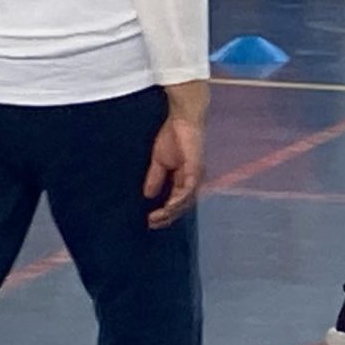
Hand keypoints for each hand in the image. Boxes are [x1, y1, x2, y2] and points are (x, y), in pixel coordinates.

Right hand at [141, 107, 205, 229]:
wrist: (182, 119)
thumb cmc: (174, 137)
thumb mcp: (160, 162)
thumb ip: (155, 178)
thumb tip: (148, 195)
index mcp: (185, 179)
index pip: (177, 202)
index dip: (166, 213)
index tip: (151, 221)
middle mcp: (193, 180)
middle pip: (183, 205)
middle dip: (168, 217)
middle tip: (153, 224)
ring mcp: (196, 175)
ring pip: (187, 200)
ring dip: (172, 211)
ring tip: (158, 217)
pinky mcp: (195, 168)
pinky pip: (189, 188)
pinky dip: (179, 199)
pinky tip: (169, 206)